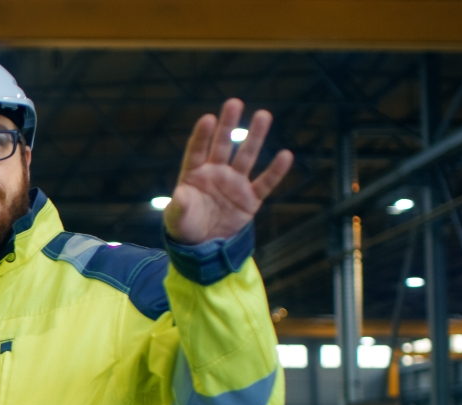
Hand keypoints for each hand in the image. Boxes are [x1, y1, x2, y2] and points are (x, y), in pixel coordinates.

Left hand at [164, 98, 293, 244]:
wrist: (204, 245)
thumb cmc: (185, 226)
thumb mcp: (176, 219)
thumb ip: (179, 206)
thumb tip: (179, 194)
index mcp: (194, 174)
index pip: (197, 150)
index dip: (202, 135)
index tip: (208, 118)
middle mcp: (215, 173)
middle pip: (222, 145)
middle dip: (228, 125)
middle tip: (234, 102)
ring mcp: (234, 184)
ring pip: (246, 156)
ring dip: (254, 137)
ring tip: (263, 115)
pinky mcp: (250, 199)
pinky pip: (265, 182)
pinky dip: (275, 171)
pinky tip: (285, 155)